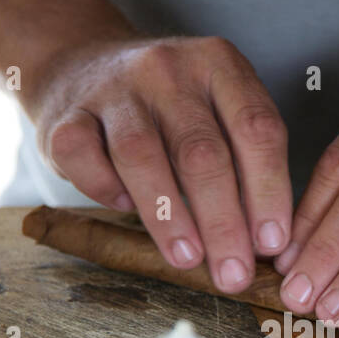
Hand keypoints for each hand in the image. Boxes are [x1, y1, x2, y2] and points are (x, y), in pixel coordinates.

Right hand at [31, 36, 291, 293]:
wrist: (82, 65)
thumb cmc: (166, 107)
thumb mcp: (216, 110)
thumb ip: (242, 160)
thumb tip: (265, 243)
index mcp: (218, 64)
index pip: (257, 129)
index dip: (269, 191)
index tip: (273, 244)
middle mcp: (167, 69)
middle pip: (202, 151)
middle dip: (223, 222)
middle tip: (234, 273)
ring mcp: (113, 88)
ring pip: (141, 156)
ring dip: (169, 217)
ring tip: (189, 259)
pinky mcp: (66, 115)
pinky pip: (84, 158)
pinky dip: (106, 190)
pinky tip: (126, 209)